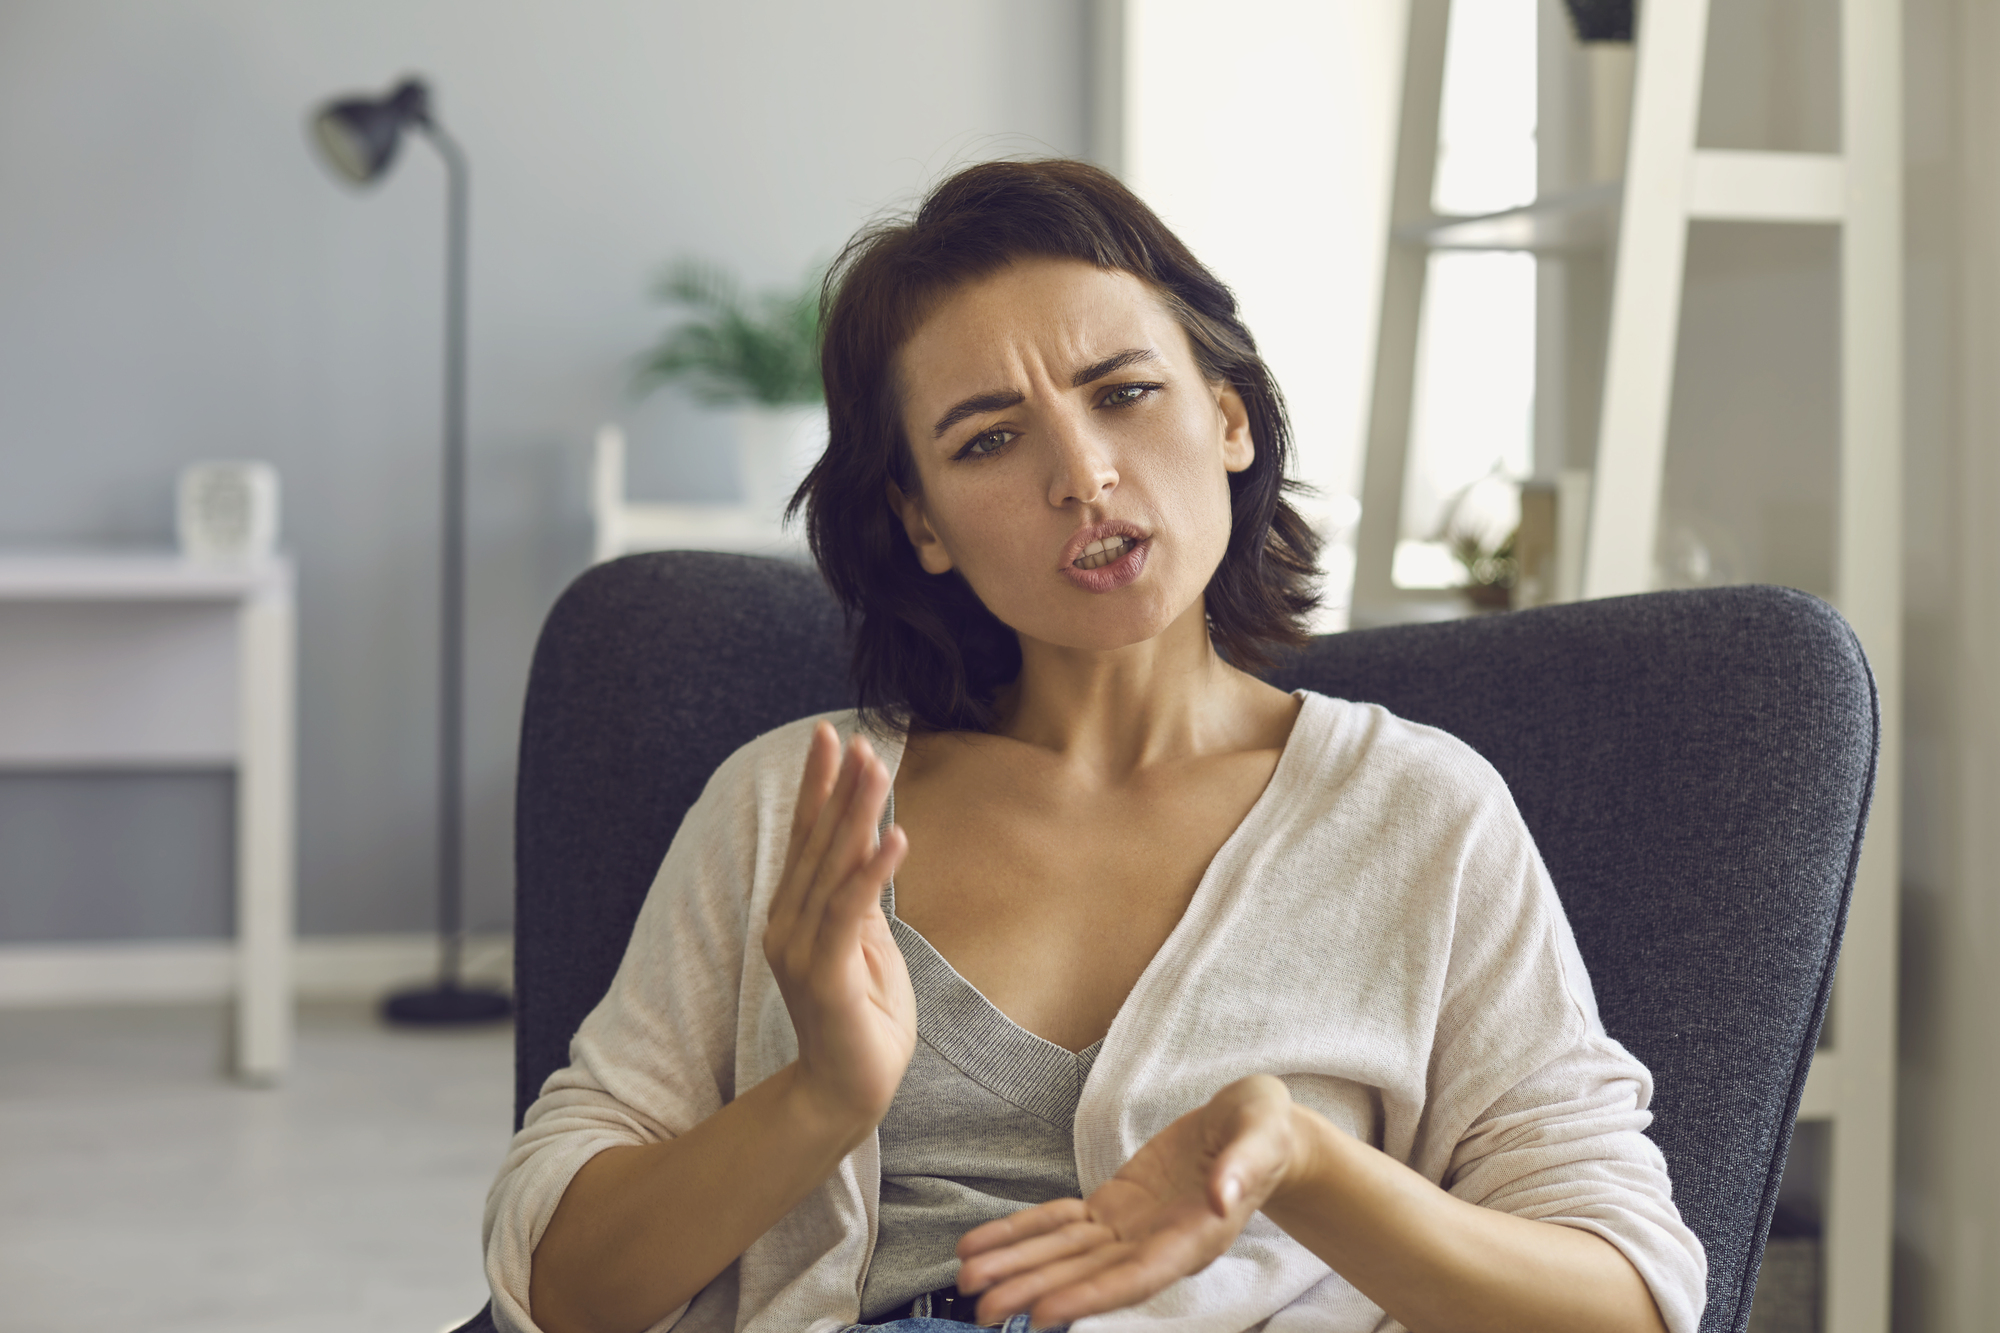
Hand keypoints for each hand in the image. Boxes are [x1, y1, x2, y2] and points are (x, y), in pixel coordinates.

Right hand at [762, 722, 915, 1140]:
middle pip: (816, 843)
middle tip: (853, 736)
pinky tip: (895, 835)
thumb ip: (858, 897)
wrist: (848, 1091)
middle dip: (838, 786)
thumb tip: (869, 845)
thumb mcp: (865, 944)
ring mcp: (801, 950)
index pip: (806, 838)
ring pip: (832, 868)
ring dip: (856, 815)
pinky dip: (872, 872)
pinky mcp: (825, 977)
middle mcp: (788, 925)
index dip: (818, 786)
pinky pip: (851, 913)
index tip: (832, 737)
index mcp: (795, 914)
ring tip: (876, 769)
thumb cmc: (863, 1018)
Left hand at [956, 1075, 1300, 1327]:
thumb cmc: (1264, 1131)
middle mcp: (1157, 1244)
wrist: (1256, 1129)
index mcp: (1195, 1237)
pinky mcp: (1115, 1206)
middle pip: (1088, 1273)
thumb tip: (1224, 1195)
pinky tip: (983, 1245)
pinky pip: (1061, 1223)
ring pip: (1065, 1253)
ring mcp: (1132, 1228)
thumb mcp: (1262, 1134)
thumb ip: (1244, 1165)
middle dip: (1034, 1289)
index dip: (1090, 1294)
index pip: (1136, 1275)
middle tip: (981, 1306)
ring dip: (1016, 1266)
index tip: (1045, 1311)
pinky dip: (1022, 1233)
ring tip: (967, 1280)